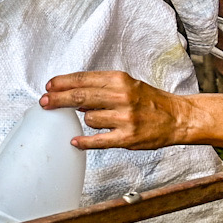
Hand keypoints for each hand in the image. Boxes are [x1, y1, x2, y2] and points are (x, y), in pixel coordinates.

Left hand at [42, 70, 196, 149]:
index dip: (62, 83)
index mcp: (120, 80)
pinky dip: (84, 142)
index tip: (49, 86)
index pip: (83, 79)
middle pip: (80, 96)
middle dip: (58, 99)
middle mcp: (122, 97)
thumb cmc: (151, 101)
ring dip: (88, 120)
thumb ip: (103, 88)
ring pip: (89, 118)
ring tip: (102, 118)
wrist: (178, 117)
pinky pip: (99, 140)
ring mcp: (125, 118)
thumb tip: (76, 98)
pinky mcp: (128, 137)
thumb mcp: (128, 85)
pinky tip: (75, 142)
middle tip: (44, 102)